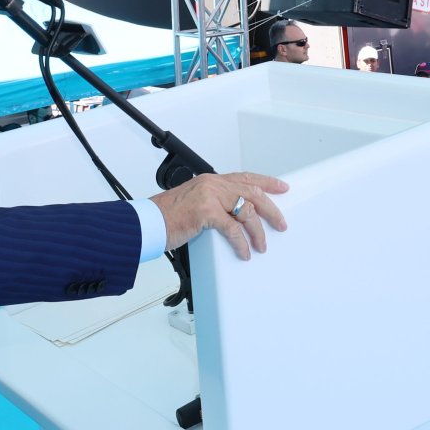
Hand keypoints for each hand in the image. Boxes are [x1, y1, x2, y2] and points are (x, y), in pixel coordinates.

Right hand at [150, 172, 288, 259]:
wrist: (148, 222)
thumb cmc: (168, 216)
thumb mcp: (195, 201)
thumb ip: (215, 203)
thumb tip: (235, 217)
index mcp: (212, 180)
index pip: (246, 177)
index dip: (267, 182)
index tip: (282, 187)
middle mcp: (213, 184)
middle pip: (252, 193)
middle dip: (271, 210)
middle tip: (281, 223)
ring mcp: (210, 197)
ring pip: (246, 211)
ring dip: (258, 231)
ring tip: (262, 245)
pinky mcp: (205, 212)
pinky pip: (232, 230)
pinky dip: (241, 243)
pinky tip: (244, 252)